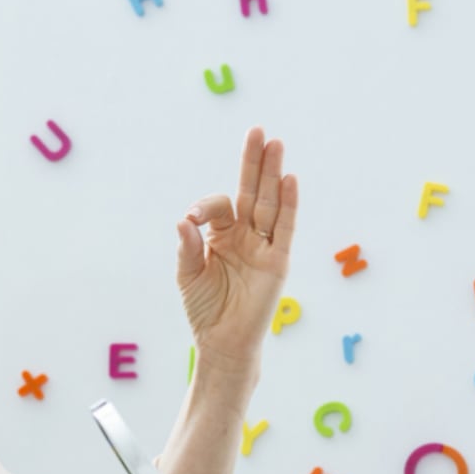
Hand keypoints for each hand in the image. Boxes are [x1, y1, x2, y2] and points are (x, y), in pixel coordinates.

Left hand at [177, 126, 297, 377]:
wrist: (223, 342)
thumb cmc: (205, 310)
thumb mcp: (188, 274)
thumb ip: (187, 246)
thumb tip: (185, 219)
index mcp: (222, 236)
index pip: (220, 206)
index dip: (205, 206)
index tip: (192, 219)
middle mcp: (246, 236)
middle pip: (252, 192)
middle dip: (254, 162)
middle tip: (258, 131)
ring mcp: (263, 247)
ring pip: (270, 204)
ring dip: (273, 173)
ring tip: (276, 143)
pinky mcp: (277, 262)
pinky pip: (284, 229)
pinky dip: (288, 205)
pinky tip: (289, 179)